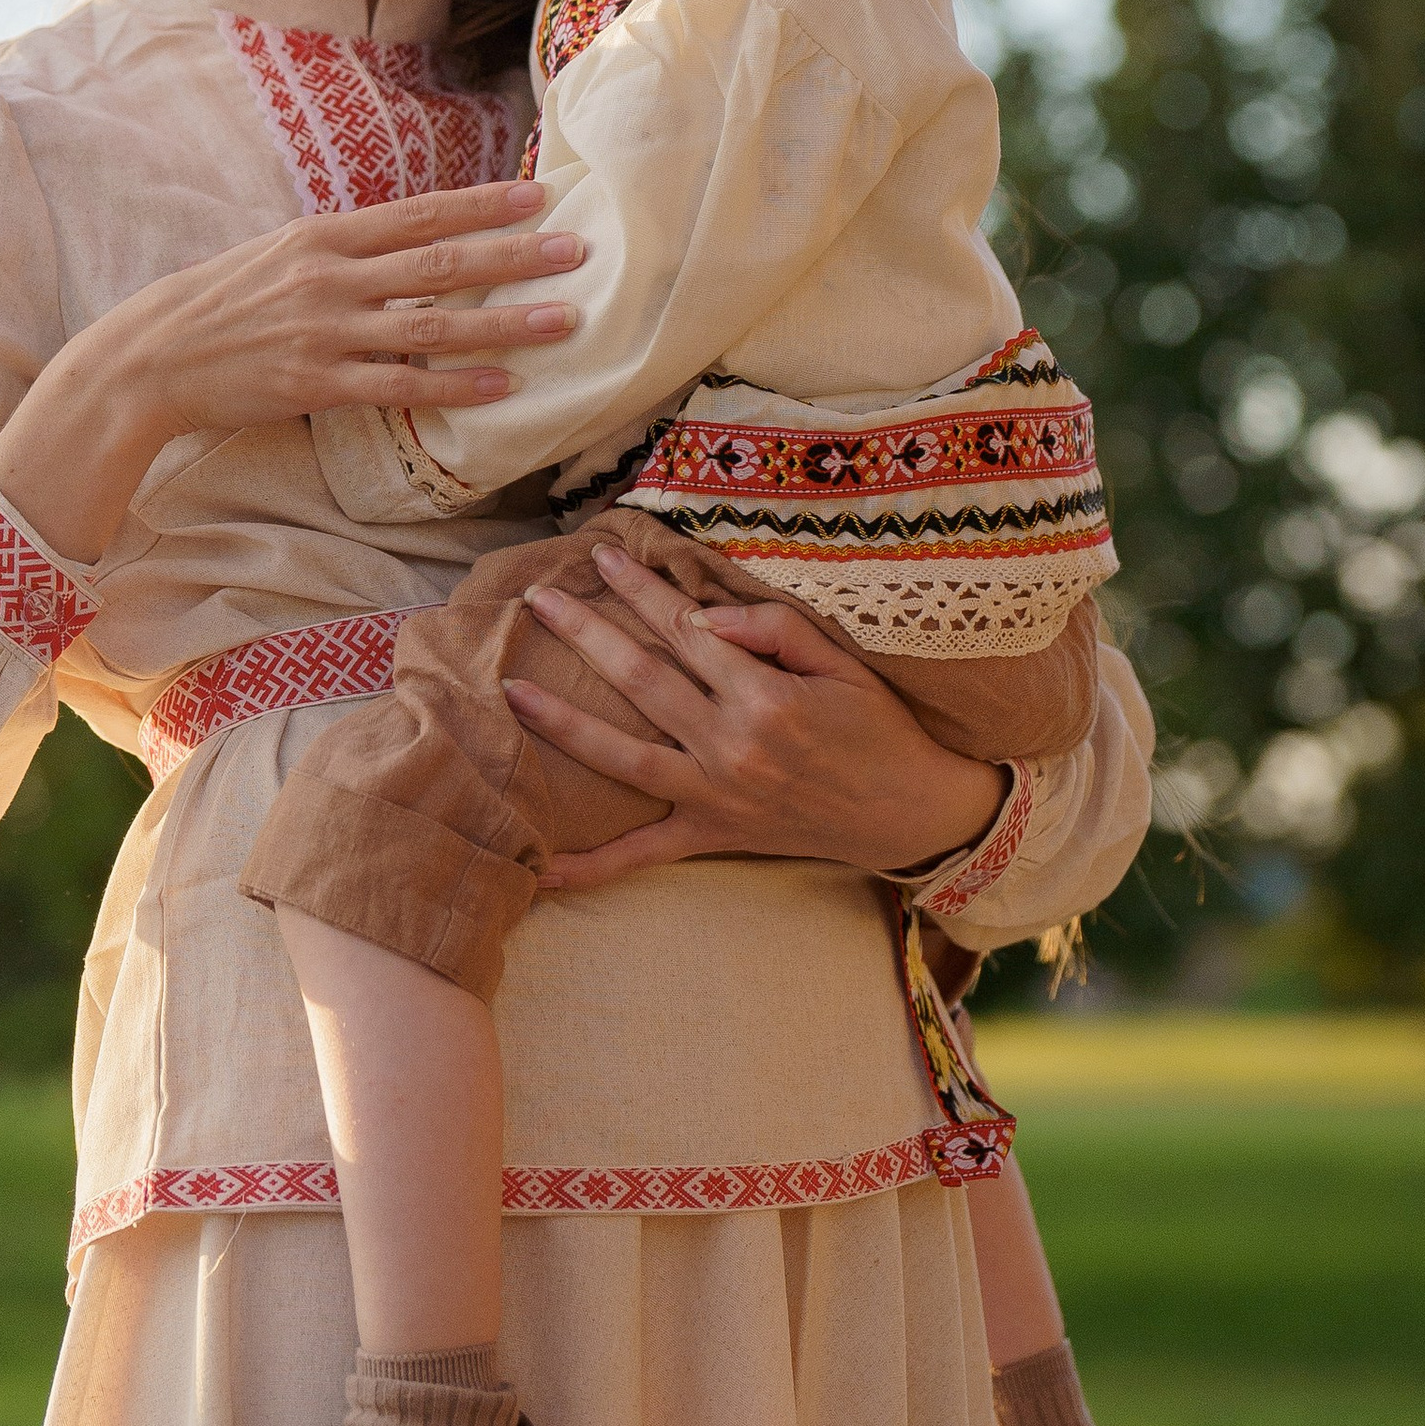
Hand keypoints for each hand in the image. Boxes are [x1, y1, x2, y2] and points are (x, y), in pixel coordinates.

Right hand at [0, 181, 584, 564]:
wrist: (152, 356)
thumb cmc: (221, 304)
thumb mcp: (280, 256)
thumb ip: (344, 250)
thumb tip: (410, 244)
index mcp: (323, 236)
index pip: (420, 214)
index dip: (483, 205)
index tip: (540, 195)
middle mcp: (331, 277)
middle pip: (440, 262)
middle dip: (516, 256)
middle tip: (578, 251)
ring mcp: (325, 332)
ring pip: (431, 324)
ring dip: (504, 324)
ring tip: (564, 322)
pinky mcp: (316, 384)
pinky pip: (399, 386)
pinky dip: (453, 386)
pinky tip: (501, 386)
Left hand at [504, 537, 1005, 889]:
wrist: (912, 813)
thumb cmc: (880, 728)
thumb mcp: (842, 662)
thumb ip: (773, 629)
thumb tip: (703, 617)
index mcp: (764, 698)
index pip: (686, 631)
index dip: (643, 591)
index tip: (606, 556)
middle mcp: (731, 747)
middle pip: (641, 679)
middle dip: (586, 633)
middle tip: (540, 597)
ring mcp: (716, 796)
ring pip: (623, 757)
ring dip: (565, 723)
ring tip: (512, 692)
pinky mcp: (714, 834)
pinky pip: (643, 854)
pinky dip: (591, 867)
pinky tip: (540, 868)